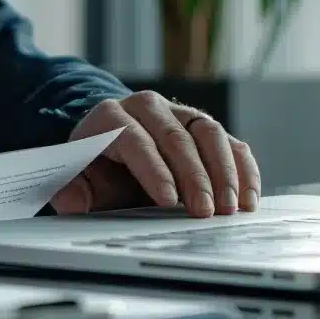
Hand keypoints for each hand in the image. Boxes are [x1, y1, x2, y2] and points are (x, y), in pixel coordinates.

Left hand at [49, 92, 259, 217]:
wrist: (114, 148)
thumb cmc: (97, 167)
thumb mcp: (78, 179)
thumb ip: (71, 191)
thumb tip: (71, 203)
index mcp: (111, 116)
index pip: (135, 139)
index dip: (153, 169)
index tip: (167, 200)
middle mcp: (148, 107)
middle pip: (176, 136)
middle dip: (194, 176)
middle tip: (205, 211)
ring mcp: (180, 113)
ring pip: (209, 133)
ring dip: (224, 172)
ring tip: (230, 208)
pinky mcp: (205, 127)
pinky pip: (231, 142)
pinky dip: (243, 169)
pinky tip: (248, 198)